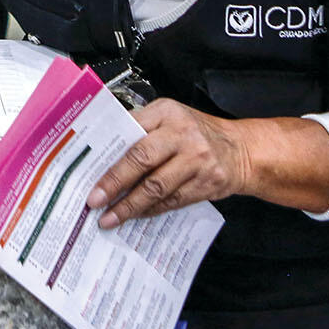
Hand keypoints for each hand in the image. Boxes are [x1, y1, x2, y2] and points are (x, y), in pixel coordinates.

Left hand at [84, 99, 250, 226]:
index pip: (131, 130)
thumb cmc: (196, 132)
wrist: (241, 149)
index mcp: (167, 112)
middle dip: (114, 183)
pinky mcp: (207, 183)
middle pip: (141, 159)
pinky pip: (172, 201)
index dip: (109, 152)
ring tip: (110, 217)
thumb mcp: (170, 117)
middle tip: (94, 200)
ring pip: (156, 187)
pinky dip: (150, 210)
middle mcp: (182, 134)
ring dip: (130, 205)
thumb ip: (142, 127)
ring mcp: (197, 160)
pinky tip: (135, 216)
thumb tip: (103, 151)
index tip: (88, 170)